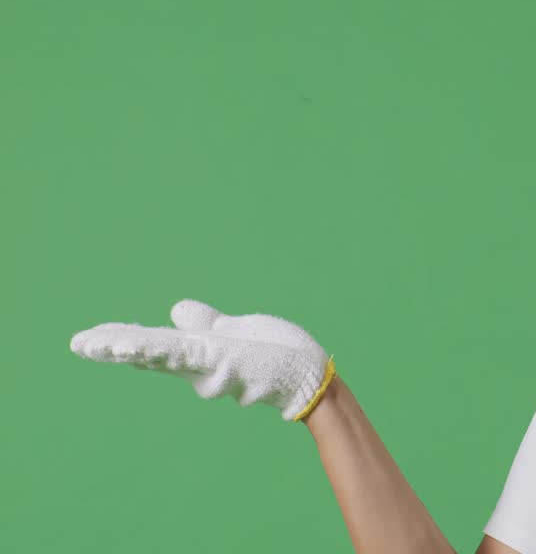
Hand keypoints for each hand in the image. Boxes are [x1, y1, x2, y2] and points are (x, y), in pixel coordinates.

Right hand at [70, 299, 335, 421]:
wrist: (308, 374)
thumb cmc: (277, 354)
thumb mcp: (236, 331)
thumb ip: (206, 325)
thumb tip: (177, 309)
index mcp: (199, 352)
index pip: (154, 344)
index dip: (122, 339)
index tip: (89, 337)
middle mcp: (199, 365)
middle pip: (150, 353)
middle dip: (114, 347)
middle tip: (78, 343)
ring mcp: (211, 366)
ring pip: (165, 355)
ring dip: (134, 349)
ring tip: (103, 344)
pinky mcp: (226, 363)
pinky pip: (192, 356)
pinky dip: (167, 351)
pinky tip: (141, 346)